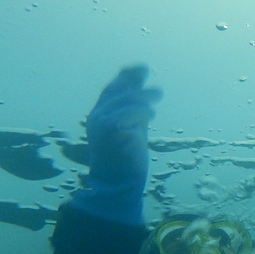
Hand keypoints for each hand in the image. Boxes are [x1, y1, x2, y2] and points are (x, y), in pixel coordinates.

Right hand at [70, 65, 162, 225]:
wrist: (117, 185)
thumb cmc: (126, 160)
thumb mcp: (132, 130)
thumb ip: (136, 111)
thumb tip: (147, 93)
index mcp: (100, 116)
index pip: (111, 90)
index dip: (125, 77)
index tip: (140, 68)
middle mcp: (97, 117)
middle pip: (117, 90)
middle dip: (134, 81)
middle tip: (152, 80)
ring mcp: (101, 123)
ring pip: (126, 99)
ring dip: (145, 96)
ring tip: (157, 97)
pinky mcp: (109, 130)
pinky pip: (128, 112)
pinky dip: (142, 111)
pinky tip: (150, 115)